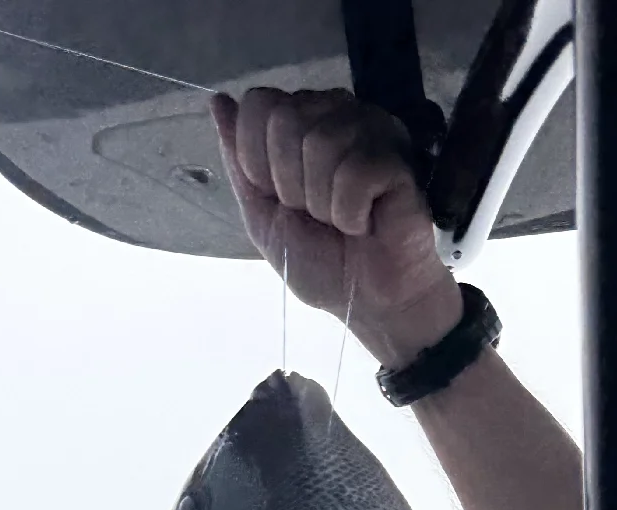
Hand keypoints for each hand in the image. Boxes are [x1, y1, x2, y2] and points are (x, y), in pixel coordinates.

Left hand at [213, 88, 463, 369]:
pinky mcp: (397, 155)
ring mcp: (371, 129)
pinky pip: (354, 172)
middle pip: (286, 118)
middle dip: (290, 183)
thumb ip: (239, 159)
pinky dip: (350, 213)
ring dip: (322, 202)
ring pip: (319, 143)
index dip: (258, 159)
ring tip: (343, 221)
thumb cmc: (323, 263)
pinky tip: (365, 223)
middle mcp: (336, 113)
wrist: (368, 302)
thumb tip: (219, 101)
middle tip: (317, 215)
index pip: (259, 103)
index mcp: (302, 120)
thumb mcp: (262, 215)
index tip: (282, 198)